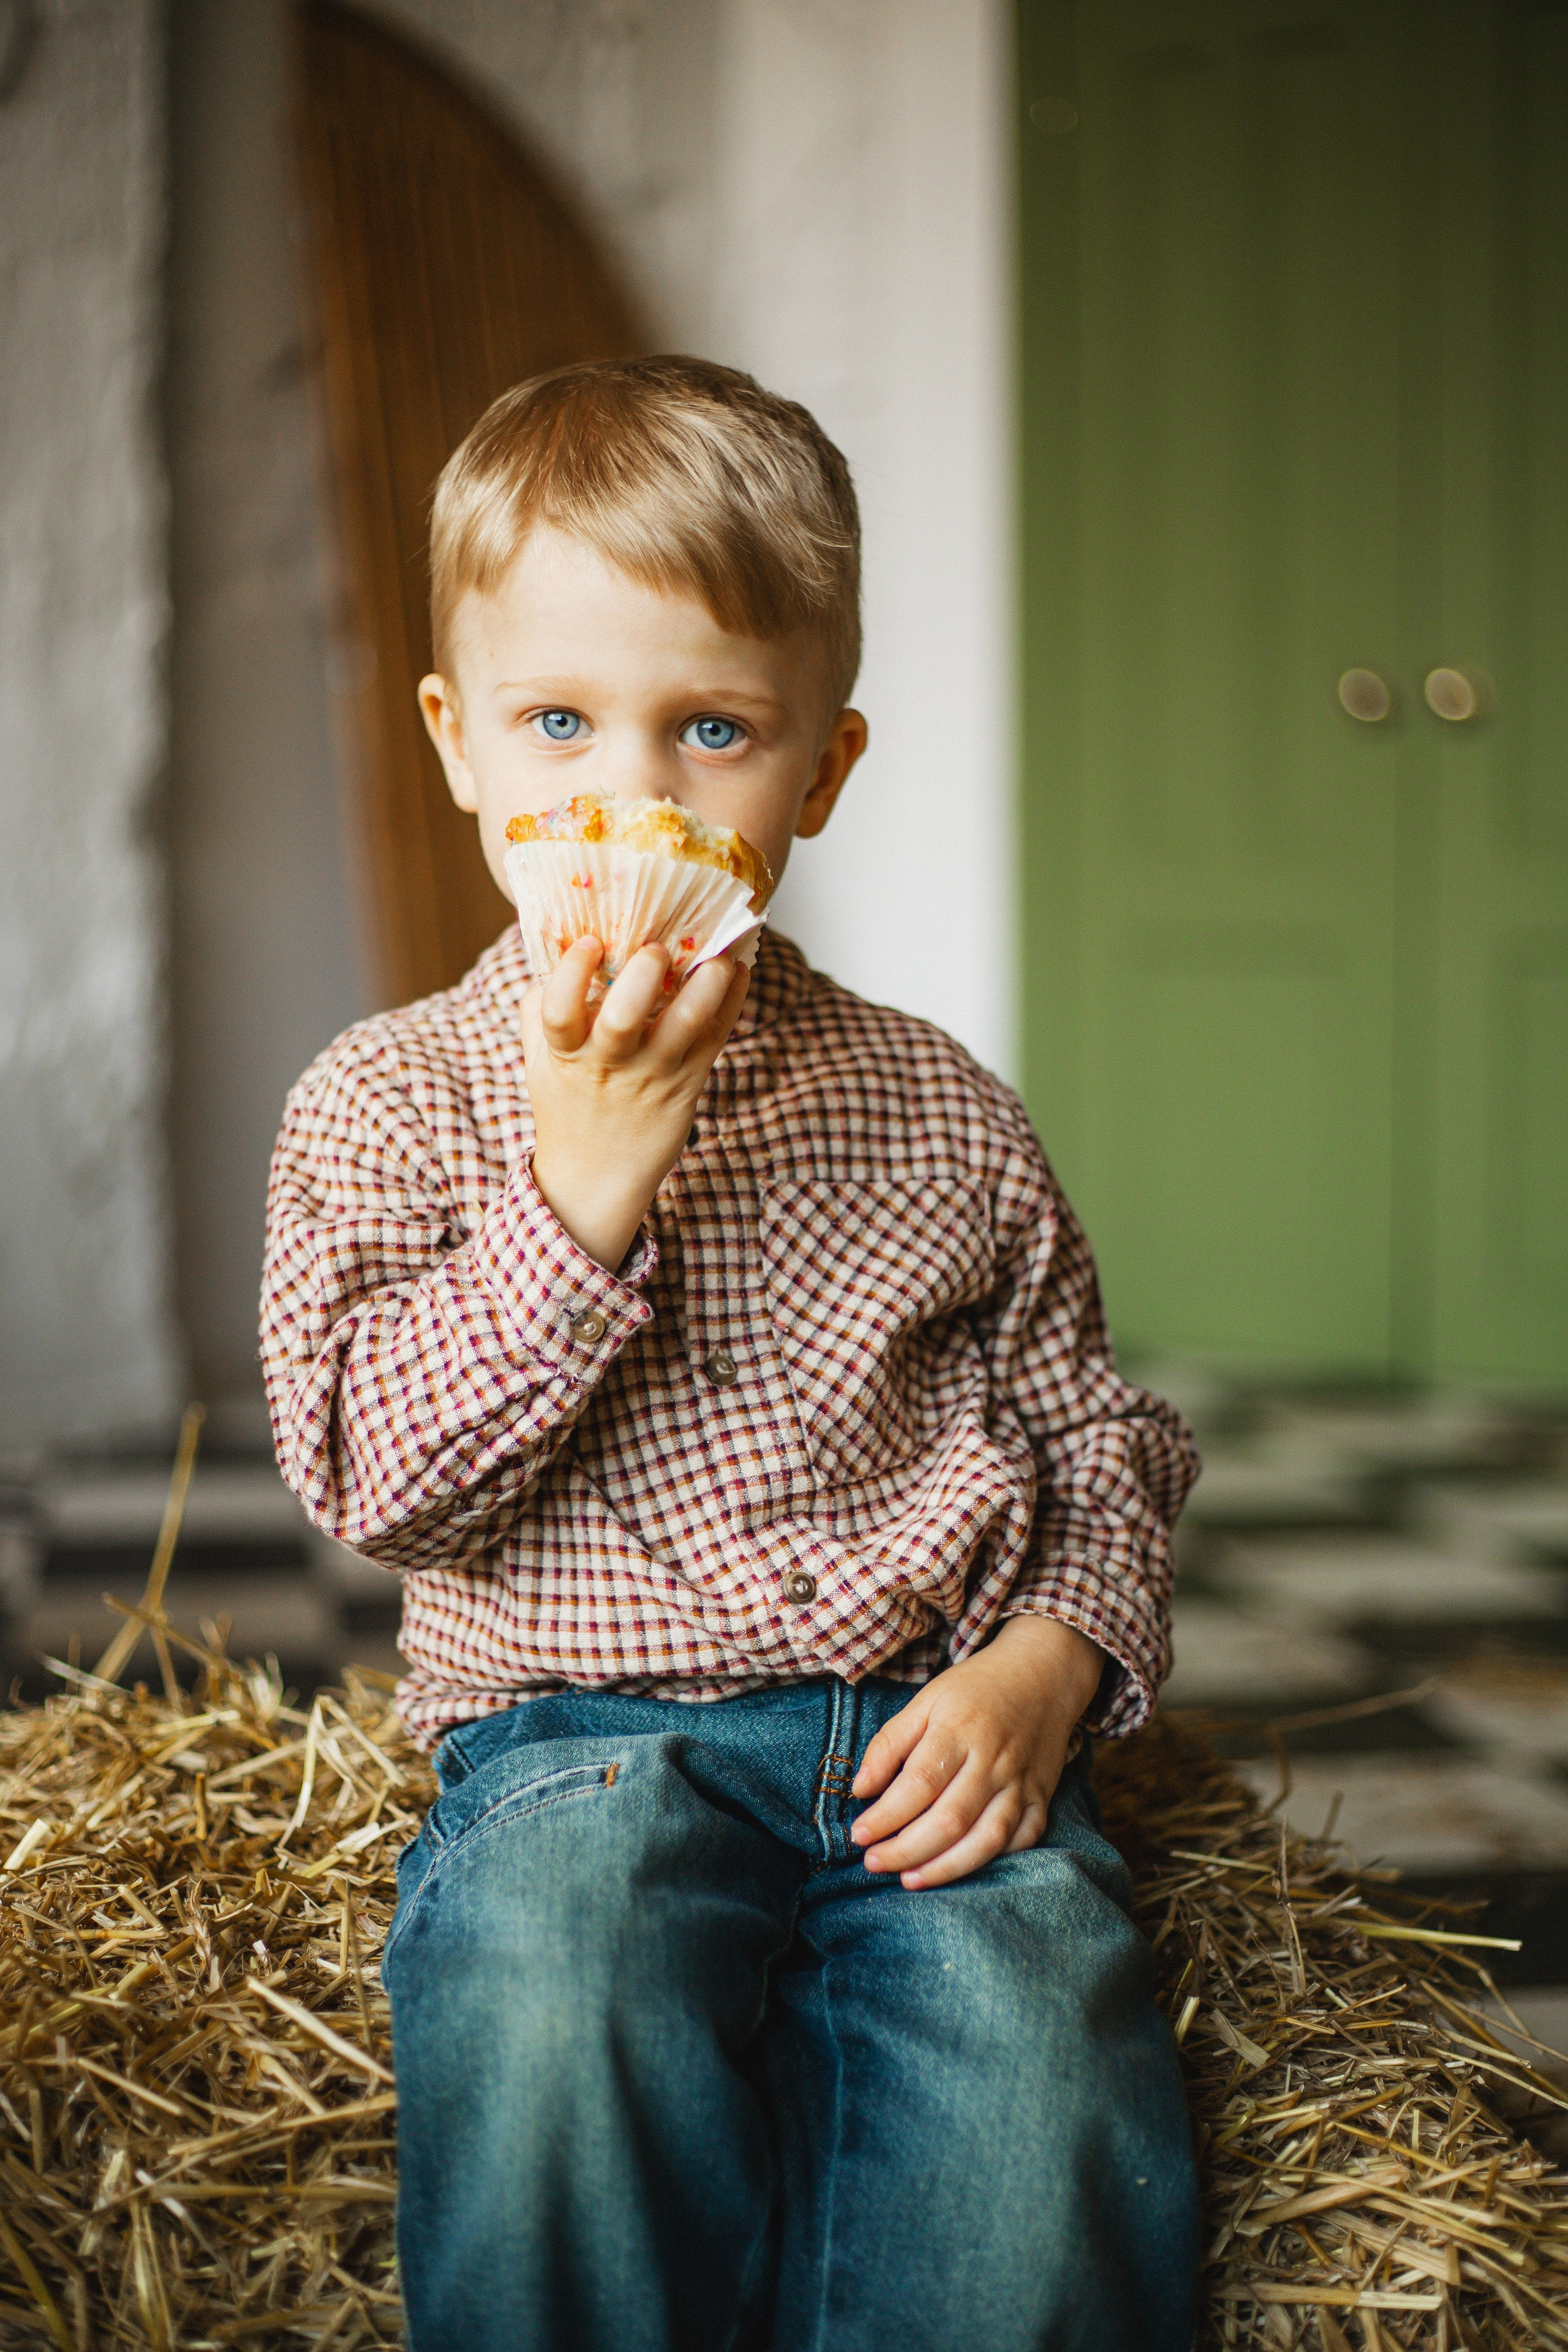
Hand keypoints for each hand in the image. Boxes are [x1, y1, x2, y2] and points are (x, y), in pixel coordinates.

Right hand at [524, 936, 749, 1270]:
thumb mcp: (540, 1063)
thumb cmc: (568, 1106)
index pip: (559, 1012)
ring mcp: (654, 1073)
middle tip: (655, 949)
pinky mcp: (688, 1083)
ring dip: (706, 985)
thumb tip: (549, 952)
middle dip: (641, 977)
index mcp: (567, 1053)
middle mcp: (611, 1063)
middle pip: (623, 1018)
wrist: (596, 1176)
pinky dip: (731, 1002)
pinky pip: (715, 1037)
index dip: (571, 974)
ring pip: (685, 1024)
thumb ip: (538, 1012)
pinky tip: (738, 971)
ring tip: (718, 954)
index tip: (589, 941)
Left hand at [850, 1617, 1104, 1889]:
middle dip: (907, 1850)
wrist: (1043, 1672)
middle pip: (950, 1819)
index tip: (859, 1834)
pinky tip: (962, 1867)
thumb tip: (860, 1789)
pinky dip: (994, 1859)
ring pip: (987, 1838)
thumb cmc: (975, 1689)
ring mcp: (1021, 1781)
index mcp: (958, 1730)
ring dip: (946, 1867)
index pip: (919, 1783)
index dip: (886, 1815)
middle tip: (874, 1862)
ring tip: (910, 1880)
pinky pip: (1023, 1838)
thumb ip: (890, 1743)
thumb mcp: (926, 1700)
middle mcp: (992, 1760)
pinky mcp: (1042, 1796)